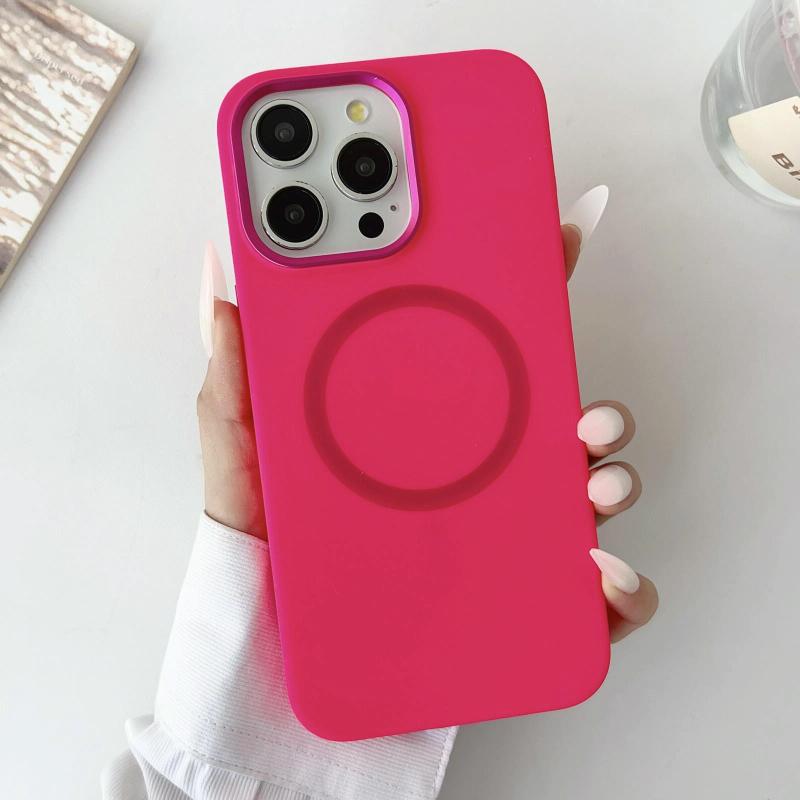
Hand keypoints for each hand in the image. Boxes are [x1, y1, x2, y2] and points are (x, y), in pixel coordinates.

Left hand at [197, 201, 656, 641]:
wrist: (266, 653)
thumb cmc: (261, 545)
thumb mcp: (243, 447)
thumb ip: (236, 368)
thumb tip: (222, 275)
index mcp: (425, 425)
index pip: (490, 352)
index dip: (529, 292)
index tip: (556, 241)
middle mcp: (473, 474)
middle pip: (558, 423)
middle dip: (593, 406)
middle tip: (583, 411)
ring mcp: (498, 535)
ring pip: (588, 496)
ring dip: (612, 481)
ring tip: (592, 485)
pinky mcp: (514, 602)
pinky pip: (592, 600)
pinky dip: (621, 590)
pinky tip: (597, 578)